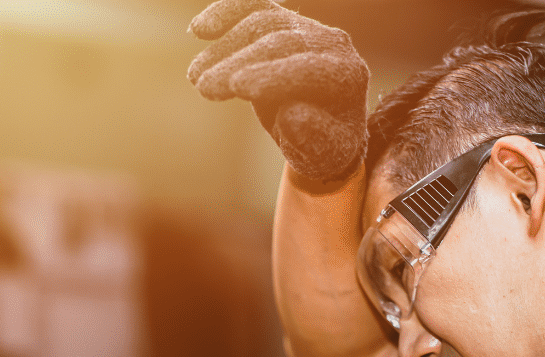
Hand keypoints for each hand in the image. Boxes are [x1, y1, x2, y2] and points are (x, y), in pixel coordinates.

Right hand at [188, 0, 368, 182]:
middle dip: (239, 63)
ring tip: (196, 77)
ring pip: (261, 23)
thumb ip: (312, 137)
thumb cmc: (322, 144)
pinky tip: (198, 30)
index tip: (237, 86)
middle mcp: (333, 44)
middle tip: (204, 87)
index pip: (310, 68)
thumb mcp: (322, 153)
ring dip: (223, 48)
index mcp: (348, 75)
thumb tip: (293, 114)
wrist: (322, 128)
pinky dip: (226, 12)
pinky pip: (253, 7)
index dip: (274, 75)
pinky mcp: (283, 21)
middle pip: (281, 43)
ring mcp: (307, 28)